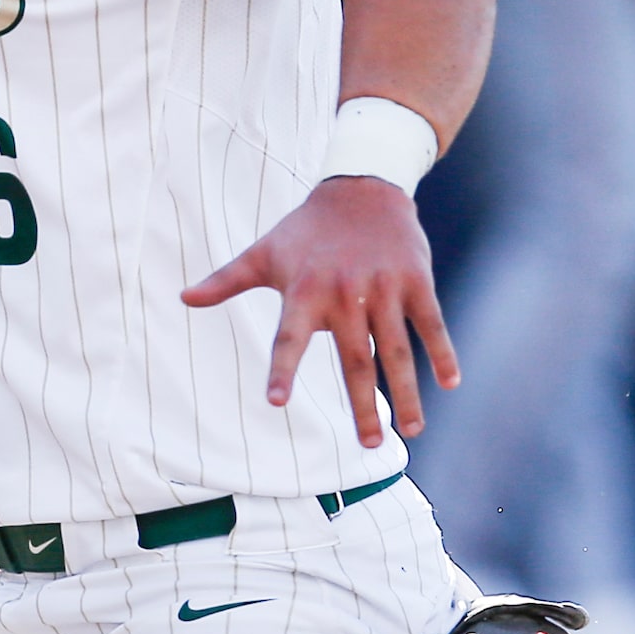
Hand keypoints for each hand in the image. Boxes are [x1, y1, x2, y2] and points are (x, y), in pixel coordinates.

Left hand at [182, 175, 458, 448]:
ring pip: (397, 349)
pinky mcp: (415, 281)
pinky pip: (430, 323)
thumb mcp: (263, 253)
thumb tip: (183, 297)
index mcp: (304, 291)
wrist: (360, 187)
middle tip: (370, 446)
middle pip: (355, 359)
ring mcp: (383, 288)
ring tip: (411, 431)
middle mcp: (345, 293)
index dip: (282, 369)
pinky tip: (451, 384)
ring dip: (406, 392)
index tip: (275, 403)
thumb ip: (226, 281)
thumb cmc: (304, 230)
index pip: (289, 338)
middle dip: (364, 405)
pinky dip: (443, 352)